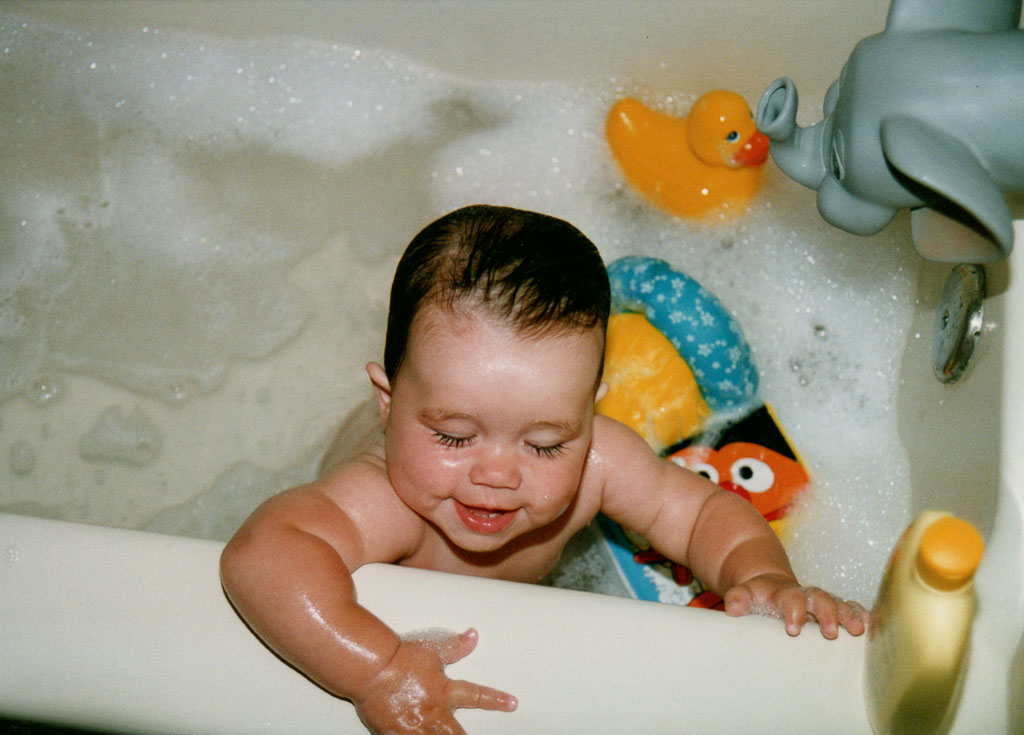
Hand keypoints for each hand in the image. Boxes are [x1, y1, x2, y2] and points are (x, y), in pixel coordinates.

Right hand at [354, 628, 517, 734]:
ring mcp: (414, 726)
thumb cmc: (399, 657)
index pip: (476, 696)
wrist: (372, 666)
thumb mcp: (432, 649)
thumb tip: (472, 637)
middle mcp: (433, 712)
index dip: (496, 700)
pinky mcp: (394, 734)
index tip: (511, 703)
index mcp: (444, 691)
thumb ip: (454, 647)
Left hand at [722, 574, 869, 638]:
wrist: (770, 587)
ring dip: (848, 615)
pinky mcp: (833, 608)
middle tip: (830, 632)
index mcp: (783, 592)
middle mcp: (806, 594)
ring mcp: (821, 601)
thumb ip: (738, 598)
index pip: (790, 598)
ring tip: (858, 630)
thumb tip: (732, 608)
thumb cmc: (757, 597)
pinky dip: (860, 614)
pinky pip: (850, 608)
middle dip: (827, 613)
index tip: (792, 628)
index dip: (793, 611)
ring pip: (838, 603)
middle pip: (820, 598)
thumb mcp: (744, 594)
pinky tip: (871, 625)